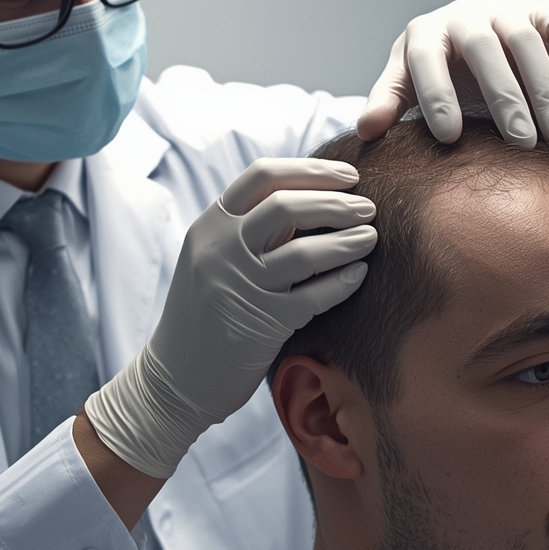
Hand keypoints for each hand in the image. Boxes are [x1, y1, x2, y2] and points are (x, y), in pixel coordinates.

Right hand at [83, 158, 376, 478]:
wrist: (176, 379)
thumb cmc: (206, 314)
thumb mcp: (214, 258)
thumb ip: (251, 229)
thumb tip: (314, 196)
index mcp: (210, 225)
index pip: (263, 176)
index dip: (312, 171)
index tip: (348, 176)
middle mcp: (220, 250)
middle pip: (287, 206)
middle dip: (337, 202)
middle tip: (369, 207)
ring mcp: (239, 286)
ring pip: (305, 251)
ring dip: (348, 239)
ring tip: (372, 236)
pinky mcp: (261, 324)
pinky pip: (314, 296)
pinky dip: (343, 281)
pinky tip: (359, 274)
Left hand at [358, 0, 548, 148]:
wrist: (489, 52)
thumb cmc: (442, 78)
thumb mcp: (412, 88)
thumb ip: (391, 104)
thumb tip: (366, 131)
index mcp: (426, 33)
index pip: (426, 58)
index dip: (436, 95)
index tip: (449, 138)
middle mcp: (465, 14)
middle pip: (483, 49)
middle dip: (503, 98)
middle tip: (519, 144)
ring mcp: (508, 10)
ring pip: (527, 43)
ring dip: (544, 92)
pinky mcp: (546, 13)